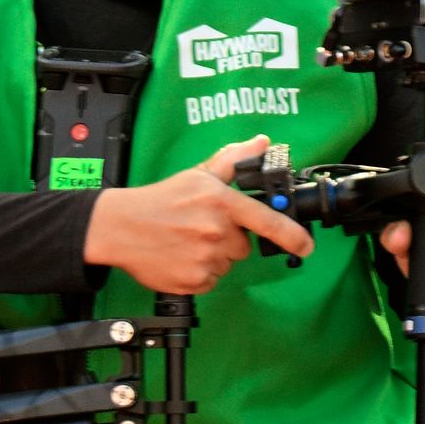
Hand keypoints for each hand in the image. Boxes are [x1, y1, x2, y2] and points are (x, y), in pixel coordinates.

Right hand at [84, 136, 315, 294]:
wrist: (118, 227)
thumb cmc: (160, 200)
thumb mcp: (198, 176)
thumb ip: (233, 160)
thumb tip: (262, 142)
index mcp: (222, 204)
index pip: (269, 222)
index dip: (294, 236)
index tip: (307, 246)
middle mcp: (216, 232)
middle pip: (244, 245)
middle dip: (229, 239)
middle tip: (201, 228)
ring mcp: (205, 258)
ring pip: (227, 263)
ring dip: (214, 255)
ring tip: (186, 241)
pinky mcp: (193, 281)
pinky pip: (211, 280)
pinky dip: (200, 272)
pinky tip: (181, 256)